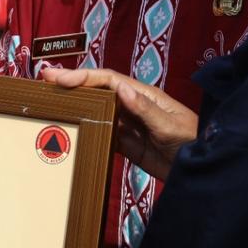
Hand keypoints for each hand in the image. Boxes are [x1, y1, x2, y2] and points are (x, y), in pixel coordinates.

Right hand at [40, 67, 196, 180]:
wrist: (204, 170)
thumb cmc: (195, 141)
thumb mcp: (172, 126)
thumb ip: (146, 110)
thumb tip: (121, 89)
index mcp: (143, 95)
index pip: (107, 80)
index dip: (82, 76)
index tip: (59, 78)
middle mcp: (132, 106)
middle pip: (97, 90)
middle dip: (71, 83)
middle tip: (43, 79)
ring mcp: (129, 125)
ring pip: (96, 110)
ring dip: (74, 104)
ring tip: (48, 100)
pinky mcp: (128, 144)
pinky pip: (102, 133)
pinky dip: (85, 129)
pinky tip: (70, 129)